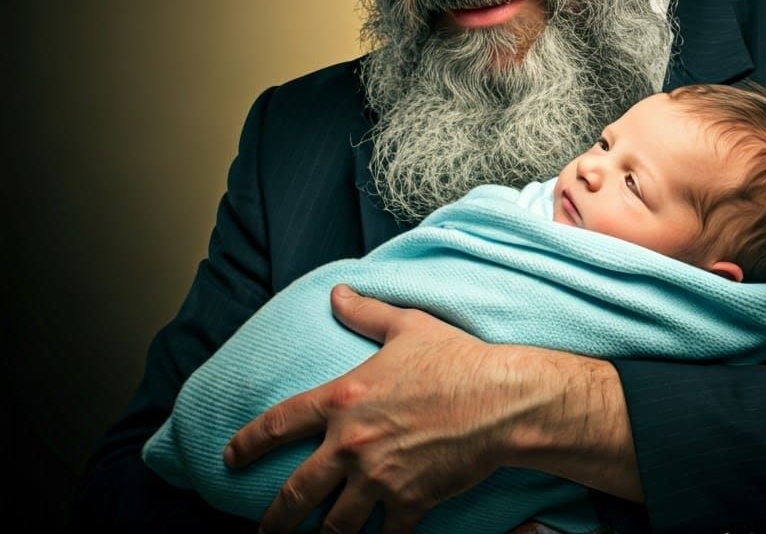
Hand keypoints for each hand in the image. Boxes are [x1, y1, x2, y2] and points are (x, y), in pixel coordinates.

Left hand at [224, 284, 539, 533]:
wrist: (499, 399)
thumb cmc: (454, 358)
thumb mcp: (406, 326)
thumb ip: (365, 313)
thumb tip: (336, 293)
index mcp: (345, 399)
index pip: (281, 424)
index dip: (249, 443)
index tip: (229, 458)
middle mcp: (352, 444)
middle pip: (296, 492)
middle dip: (274, 519)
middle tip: (262, 532)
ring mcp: (379, 479)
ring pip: (335, 526)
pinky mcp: (409, 503)